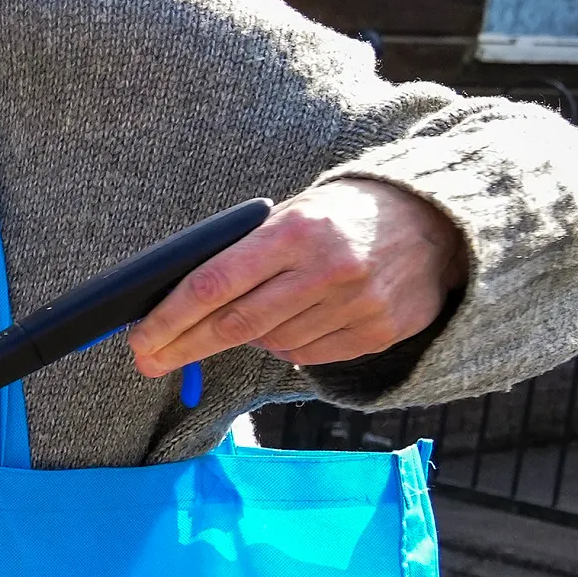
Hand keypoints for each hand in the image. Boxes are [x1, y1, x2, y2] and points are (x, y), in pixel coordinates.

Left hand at [126, 179, 465, 376]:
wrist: (438, 221)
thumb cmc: (344, 216)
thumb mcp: (293, 215)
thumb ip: (245, 255)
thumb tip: (181, 305)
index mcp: (296, 231)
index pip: (214, 283)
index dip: (170, 318)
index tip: (139, 340)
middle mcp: (327, 269)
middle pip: (234, 324)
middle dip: (182, 347)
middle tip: (148, 361)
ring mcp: (357, 304)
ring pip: (270, 343)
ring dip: (244, 339)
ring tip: (245, 319)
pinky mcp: (378, 332)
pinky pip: (306, 355)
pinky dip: (284, 345)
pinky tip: (288, 325)